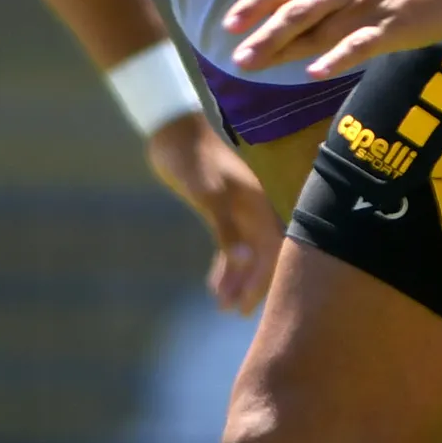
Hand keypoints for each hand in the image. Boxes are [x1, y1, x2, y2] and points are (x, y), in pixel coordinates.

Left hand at [146, 112, 279, 314]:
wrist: (172, 130)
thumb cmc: (190, 160)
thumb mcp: (207, 195)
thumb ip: (226, 229)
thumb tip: (245, 261)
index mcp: (257, 204)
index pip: (269, 251)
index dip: (261, 280)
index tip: (247, 306)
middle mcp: (254, 209)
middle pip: (261, 255)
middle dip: (250, 284)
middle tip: (234, 311)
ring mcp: (239, 209)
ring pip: (245, 251)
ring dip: (236, 277)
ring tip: (223, 303)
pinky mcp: (221, 209)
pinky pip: (230, 243)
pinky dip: (225, 263)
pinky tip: (215, 281)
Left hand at [223, 0, 441, 78]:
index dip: (254, 5)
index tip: (228, 25)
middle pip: (295, 11)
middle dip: (263, 36)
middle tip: (237, 59)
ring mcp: (365, 6)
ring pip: (319, 30)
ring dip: (286, 50)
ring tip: (259, 67)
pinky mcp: (389, 27)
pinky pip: (358, 44)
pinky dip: (336, 58)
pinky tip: (315, 72)